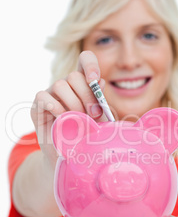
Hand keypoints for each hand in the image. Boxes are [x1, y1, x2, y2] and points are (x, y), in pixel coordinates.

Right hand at [30, 51, 105, 168]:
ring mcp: (50, 94)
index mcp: (83, 84)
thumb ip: (101, 103)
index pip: (85, 60)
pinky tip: (62, 118)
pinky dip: (54, 106)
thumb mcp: (99, 120)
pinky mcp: (37, 106)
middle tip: (93, 115)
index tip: (95, 80)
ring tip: (79, 120)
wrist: (68, 156)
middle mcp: (66, 85)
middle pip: (74, 76)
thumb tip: (101, 83)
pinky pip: (43, 96)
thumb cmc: (86, 136)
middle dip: (87, 95)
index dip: (90, 65)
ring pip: (60, 84)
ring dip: (73, 103)